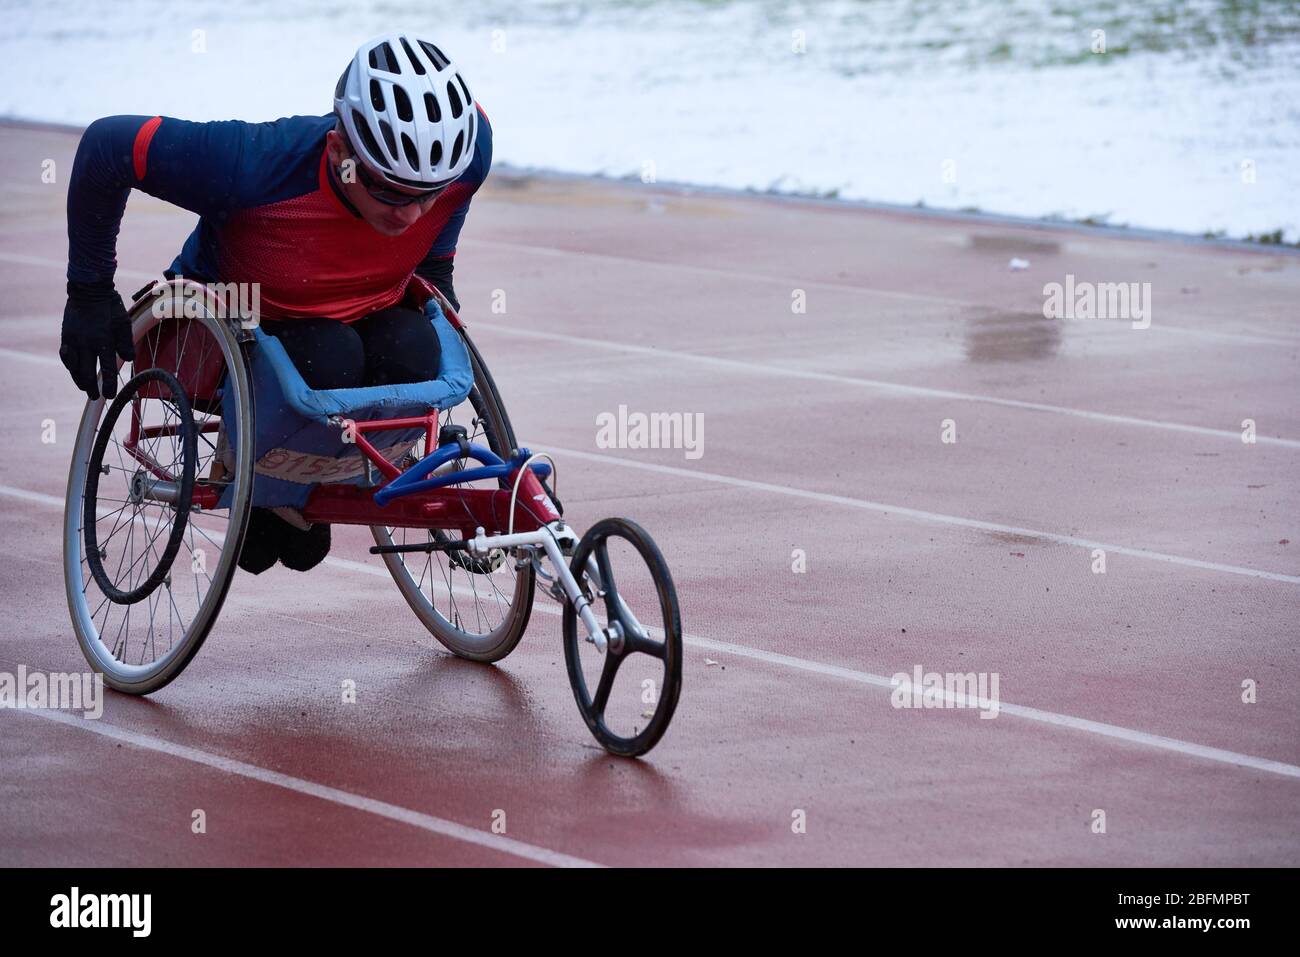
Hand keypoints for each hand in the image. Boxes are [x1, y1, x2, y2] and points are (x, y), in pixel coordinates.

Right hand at [60, 280, 134, 399]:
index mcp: (103, 341)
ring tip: (84, 388)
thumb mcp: (124, 323)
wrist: (88, 290)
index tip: (110, 395)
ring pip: (73, 367)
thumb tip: (128, 359)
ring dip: (79, 380)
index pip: (106, 370)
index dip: (108, 385)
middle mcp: (86, 343)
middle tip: (96, 397)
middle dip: (91, 388)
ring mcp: (73, 340)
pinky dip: (70, 366)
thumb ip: (126, 343)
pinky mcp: (66, 336)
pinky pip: (65, 356)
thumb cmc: (110, 307)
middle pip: (86, 373)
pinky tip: (74, 371)